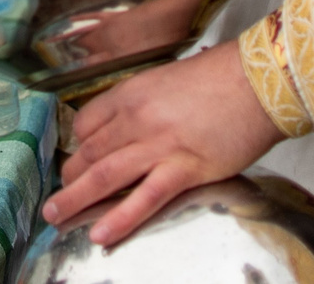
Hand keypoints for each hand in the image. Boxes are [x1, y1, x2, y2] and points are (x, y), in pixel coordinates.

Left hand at [40, 42, 284, 245]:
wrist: (257, 81)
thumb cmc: (220, 79)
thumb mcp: (168, 81)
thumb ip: (144, 104)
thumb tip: (131, 127)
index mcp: (131, 92)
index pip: (87, 123)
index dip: (76, 147)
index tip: (74, 161)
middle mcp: (137, 118)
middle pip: (91, 152)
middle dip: (71, 177)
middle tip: (58, 197)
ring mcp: (159, 144)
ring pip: (106, 175)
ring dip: (76, 198)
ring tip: (56, 216)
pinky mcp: (184, 168)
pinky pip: (144, 197)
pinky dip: (120, 218)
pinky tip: (100, 233)